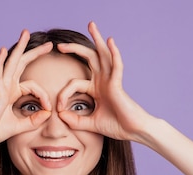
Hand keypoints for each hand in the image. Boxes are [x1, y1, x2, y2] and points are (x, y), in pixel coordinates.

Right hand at [0, 30, 53, 146]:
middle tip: (49, 44)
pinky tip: (3, 50)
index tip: (50, 109)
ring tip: (25, 33)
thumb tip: (48, 114)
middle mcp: (6, 87)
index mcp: (12, 93)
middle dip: (34, 52)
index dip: (44, 96)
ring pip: (10, 64)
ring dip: (18, 48)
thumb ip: (33, 121)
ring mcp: (0, 88)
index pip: (33, 86)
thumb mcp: (18, 126)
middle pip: (21, 64)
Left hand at [56, 22, 156, 143]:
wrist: (133, 131)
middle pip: (88, 58)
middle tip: (60, 45)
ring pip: (103, 55)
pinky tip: (110, 41)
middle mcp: (103, 81)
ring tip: (91, 25)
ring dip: (97, 39)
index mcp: (95, 89)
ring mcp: (111, 80)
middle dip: (75, 49)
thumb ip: (75, 120)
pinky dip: (114, 53)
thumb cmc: (116, 126)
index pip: (74, 83)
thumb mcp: (90, 124)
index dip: (64, 95)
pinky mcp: (118, 84)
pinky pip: (117, 65)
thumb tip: (60, 115)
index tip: (59, 108)